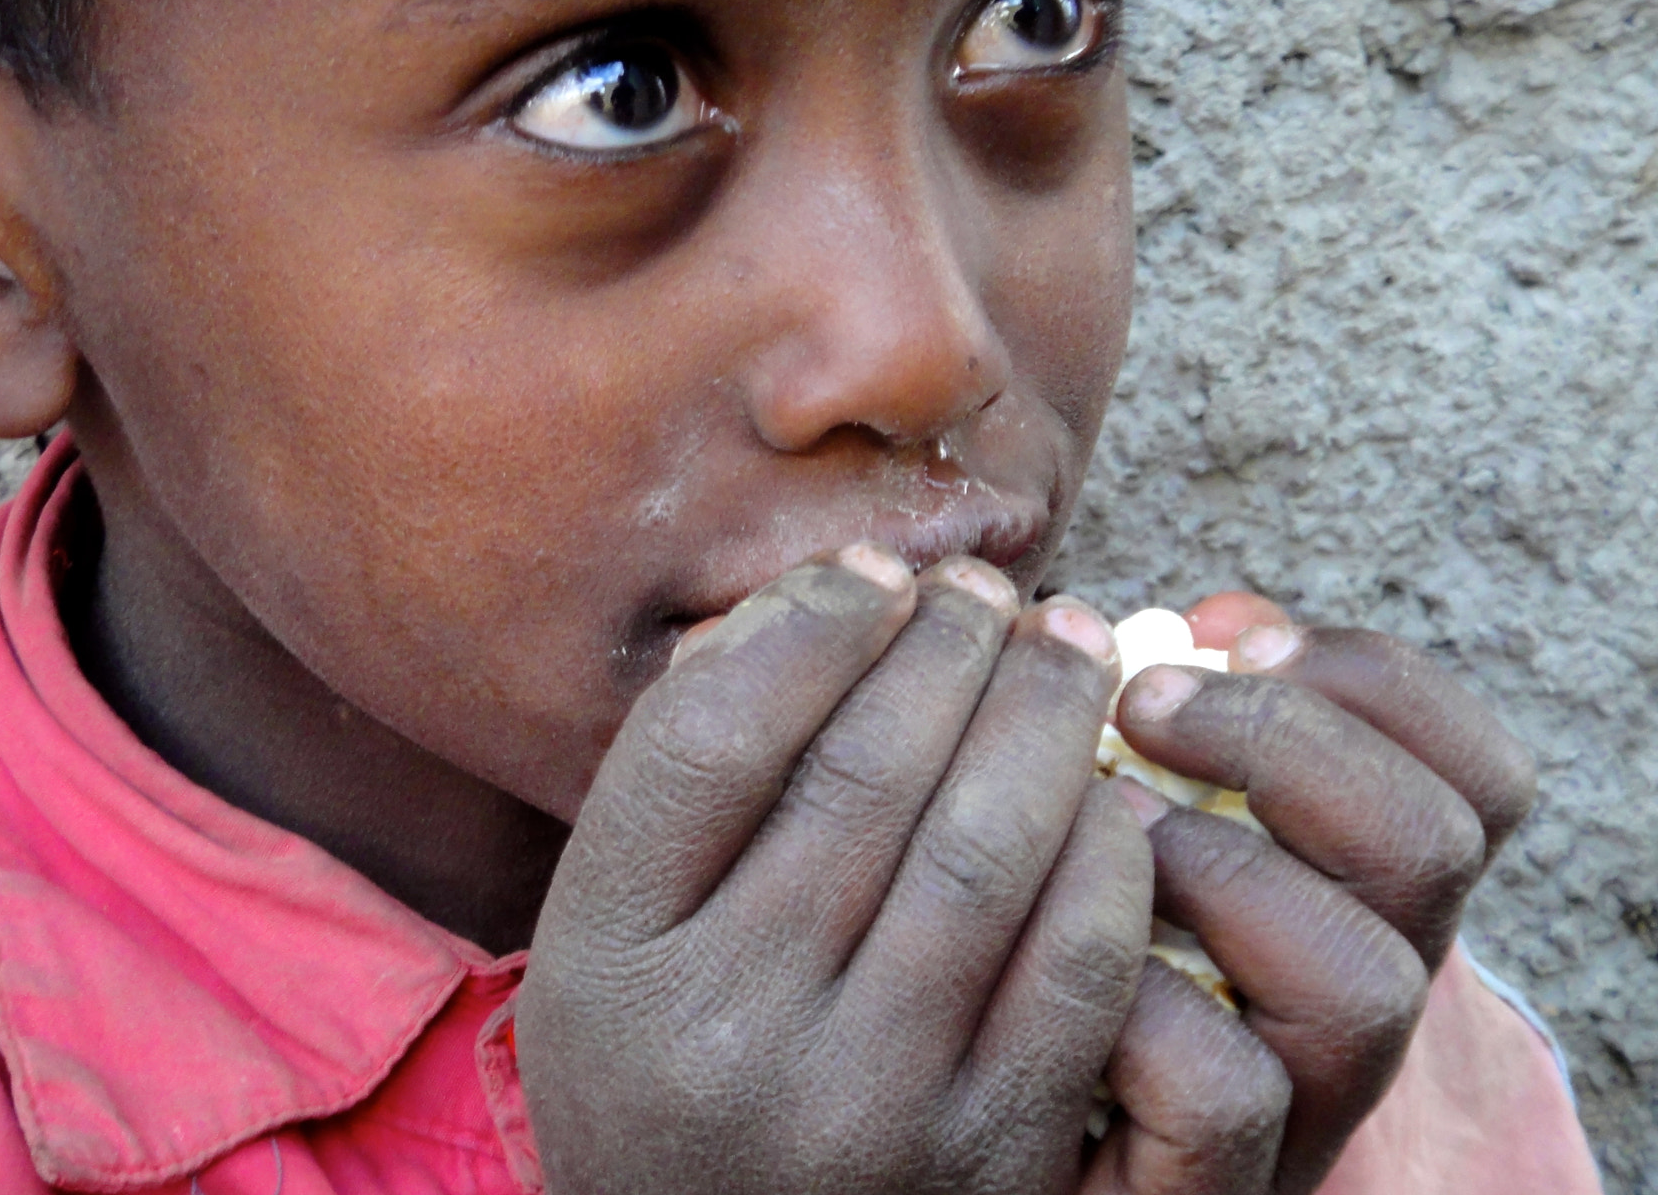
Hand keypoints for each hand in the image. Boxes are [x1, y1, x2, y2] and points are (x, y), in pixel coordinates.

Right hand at [516, 546, 1156, 1194]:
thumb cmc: (663, 1054)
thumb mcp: (610, 920)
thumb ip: (683, 768)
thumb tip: (827, 598)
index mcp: (607, 955)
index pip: (710, 737)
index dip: (812, 622)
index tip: (874, 573)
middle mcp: (727, 1033)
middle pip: (859, 775)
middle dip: (946, 646)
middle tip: (989, 591)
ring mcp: (866, 1106)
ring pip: (980, 850)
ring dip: (1040, 718)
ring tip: (1059, 651)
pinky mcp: (988, 1156)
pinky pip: (1077, 962)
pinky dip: (1103, 848)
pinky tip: (1098, 789)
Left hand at [1088, 594, 1536, 1194]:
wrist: (1002, 1114)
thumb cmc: (1074, 929)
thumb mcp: (1151, 800)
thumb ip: (1199, 705)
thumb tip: (1216, 619)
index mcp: (1367, 889)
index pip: (1479, 778)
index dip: (1377, 683)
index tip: (1233, 634)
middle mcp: (1368, 987)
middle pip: (1430, 848)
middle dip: (1287, 742)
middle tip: (1145, 705)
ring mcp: (1306, 1091)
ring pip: (1365, 983)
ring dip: (1220, 869)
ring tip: (1107, 823)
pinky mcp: (1214, 1171)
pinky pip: (1227, 1092)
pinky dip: (1144, 1005)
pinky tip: (1069, 951)